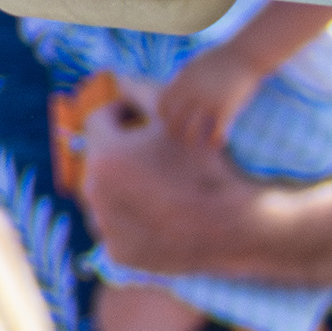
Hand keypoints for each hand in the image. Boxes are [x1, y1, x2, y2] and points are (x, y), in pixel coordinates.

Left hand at [72, 89, 263, 276]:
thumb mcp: (178, 121)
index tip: (145, 121)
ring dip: (122, 186)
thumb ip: (142, 92)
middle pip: (100, 160)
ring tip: (158, 185)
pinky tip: (159, 214)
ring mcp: (104, 226)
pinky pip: (116, 228)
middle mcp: (94, 191)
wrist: (237, 227)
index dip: (124, 114)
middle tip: (156, 155)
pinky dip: (131, 220)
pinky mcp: (119, 253)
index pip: (99, 120)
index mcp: (104, 154)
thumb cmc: (210, 168)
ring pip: (105, 195)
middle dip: (121, 152)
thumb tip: (118, 77)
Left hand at [154, 47, 260, 154]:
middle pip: (175, 119)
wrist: (246, 55)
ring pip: (191, 129)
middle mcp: (193, 92)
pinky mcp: (226, 109)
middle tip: (176, 136)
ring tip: (191, 143)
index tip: (168, 121)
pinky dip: (213, 140)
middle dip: (173, 130)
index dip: (163, 115)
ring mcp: (209, 101)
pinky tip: (215, 143)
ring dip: (189, 139)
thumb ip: (184, 75)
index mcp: (184, 80)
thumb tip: (175, 84)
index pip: (164, 103)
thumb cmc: (223, 57)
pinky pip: (215, 131)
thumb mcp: (197, 62)